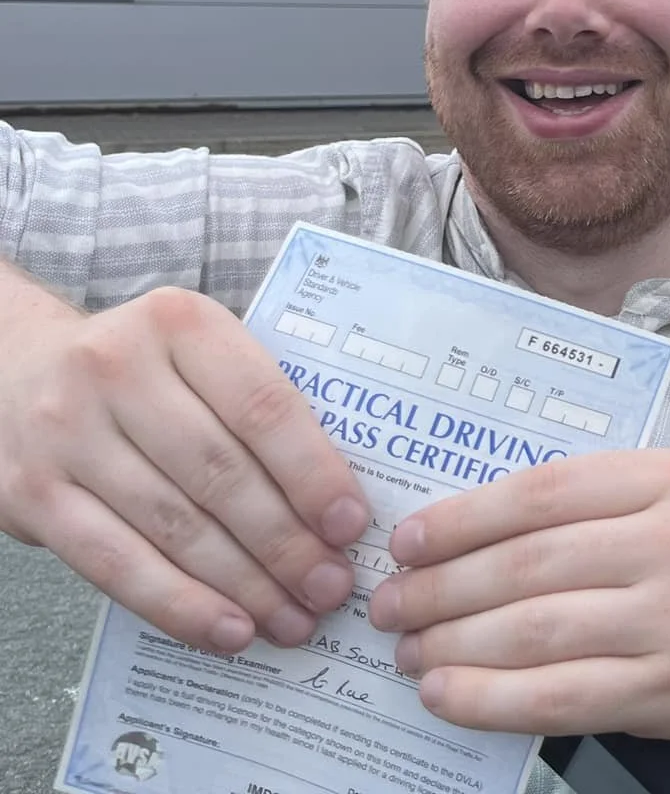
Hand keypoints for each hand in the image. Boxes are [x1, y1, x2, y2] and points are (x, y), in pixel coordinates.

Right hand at [0, 285, 369, 653]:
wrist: (14, 370)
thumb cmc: (142, 371)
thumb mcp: (198, 354)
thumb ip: (257, 405)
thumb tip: (338, 503)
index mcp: (180, 323)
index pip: (261, 406)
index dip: (312, 472)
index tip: (351, 524)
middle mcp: (116, 369)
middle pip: (219, 473)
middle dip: (286, 542)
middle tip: (332, 587)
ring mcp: (66, 434)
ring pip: (172, 526)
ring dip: (243, 584)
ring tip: (294, 619)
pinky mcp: (31, 495)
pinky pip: (115, 564)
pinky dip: (179, 605)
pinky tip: (229, 631)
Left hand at [367, 448, 669, 746]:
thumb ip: (594, 503)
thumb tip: (461, 530)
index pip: (544, 492)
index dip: (462, 519)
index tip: (408, 541)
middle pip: (529, 564)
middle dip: (440, 587)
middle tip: (391, 603)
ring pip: (533, 630)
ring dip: (452, 643)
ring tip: (409, 650)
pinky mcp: (669, 689)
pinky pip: (556, 696)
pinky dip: (487, 699)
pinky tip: (446, 694)